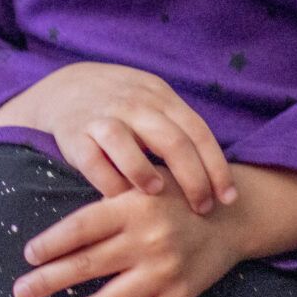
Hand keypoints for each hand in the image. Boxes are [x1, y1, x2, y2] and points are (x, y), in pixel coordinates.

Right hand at [0, 62, 235, 213]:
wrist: (67, 88)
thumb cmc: (123, 106)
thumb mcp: (154, 103)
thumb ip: (179, 129)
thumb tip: (217, 174)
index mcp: (160, 97)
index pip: (197, 132)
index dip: (216, 167)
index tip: (229, 198)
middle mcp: (134, 104)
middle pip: (171, 141)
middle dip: (192, 180)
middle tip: (202, 208)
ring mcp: (102, 117)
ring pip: (126, 145)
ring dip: (145, 173)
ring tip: (159, 195)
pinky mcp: (73, 134)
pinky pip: (92, 161)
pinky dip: (108, 182)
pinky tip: (121, 200)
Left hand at [13, 180, 241, 296]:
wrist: (232, 218)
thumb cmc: (173, 196)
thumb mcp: (140, 184)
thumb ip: (105, 204)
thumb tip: (54, 232)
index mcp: (133, 206)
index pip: (80, 228)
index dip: (50, 244)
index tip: (28, 256)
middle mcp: (148, 240)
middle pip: (87, 266)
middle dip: (47, 283)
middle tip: (20, 293)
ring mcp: (165, 273)